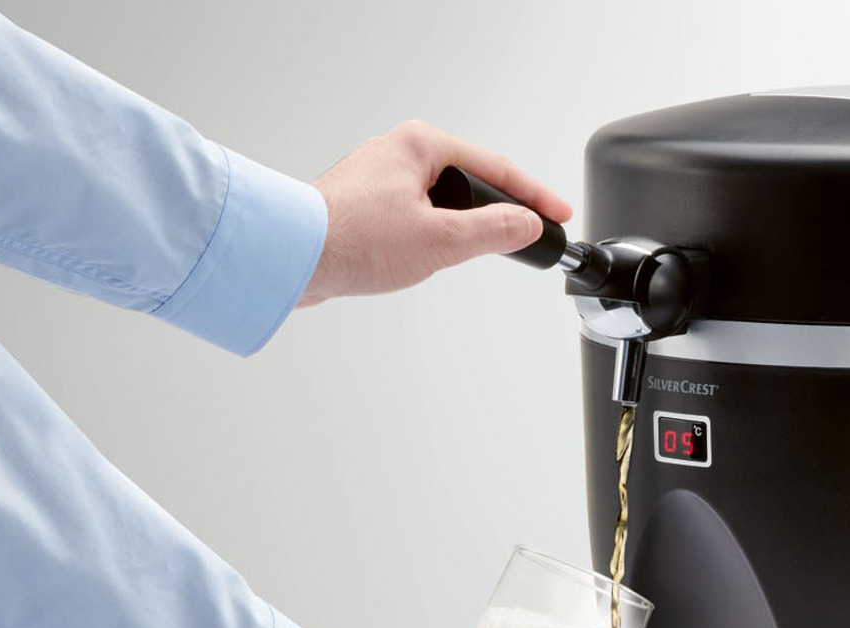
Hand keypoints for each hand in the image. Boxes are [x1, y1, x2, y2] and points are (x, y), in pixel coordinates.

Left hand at [297, 120, 572, 306]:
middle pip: (469, 184)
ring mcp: (378, 178)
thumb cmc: (352, 239)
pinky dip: (426, 238)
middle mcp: (397, 151)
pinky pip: (414, 218)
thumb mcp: (442, 239)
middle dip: (490, 215)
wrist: (291, 258)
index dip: (534, 197)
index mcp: (420, 144)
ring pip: (440, 204)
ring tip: (445, 259)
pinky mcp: (363, 205)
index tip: (558, 215)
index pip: (495, 168)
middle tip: (514, 243)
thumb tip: (526, 224)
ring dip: (453, 232)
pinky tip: (415, 261)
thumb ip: (494, 230)